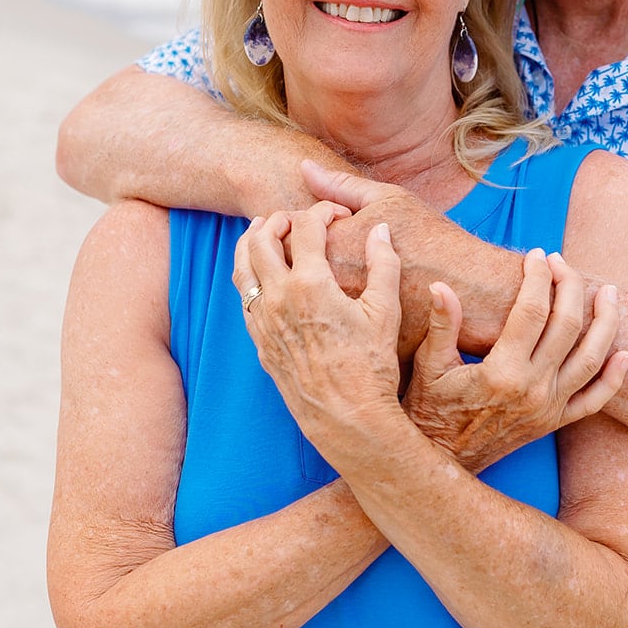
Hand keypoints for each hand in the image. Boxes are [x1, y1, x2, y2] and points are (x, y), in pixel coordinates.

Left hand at [233, 203, 405, 459]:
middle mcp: (278, 298)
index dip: (323, 212)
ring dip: (252, 241)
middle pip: (262, 238)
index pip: (306, 227)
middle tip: (296, 217)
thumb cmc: (371, 365)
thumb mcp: (385, 310)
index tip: (338, 214)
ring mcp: (263, 321)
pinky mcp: (259, 341)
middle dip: (279, 219)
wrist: (347, 416)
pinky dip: (249, 274)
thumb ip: (384, 263)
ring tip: (265, 229)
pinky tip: (262, 273)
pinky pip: (243, 297)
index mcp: (310, 284)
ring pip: (242, 266)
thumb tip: (380, 229)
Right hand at [402, 248, 627, 472]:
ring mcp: (549, 408)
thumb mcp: (428, 366)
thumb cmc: (428, 410)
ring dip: (605, 321)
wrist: (441, 463)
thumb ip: (441, 325)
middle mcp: (533, 390)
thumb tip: (440, 286)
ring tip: (608, 291)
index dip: (538, 277)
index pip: (532, 311)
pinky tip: (626, 354)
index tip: (535, 256)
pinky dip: (614, 378)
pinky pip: (595, 401)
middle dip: (569, 286)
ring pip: (592, 359)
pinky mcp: (554, 423)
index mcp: (503, 372)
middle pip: (568, 326)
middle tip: (561, 261)